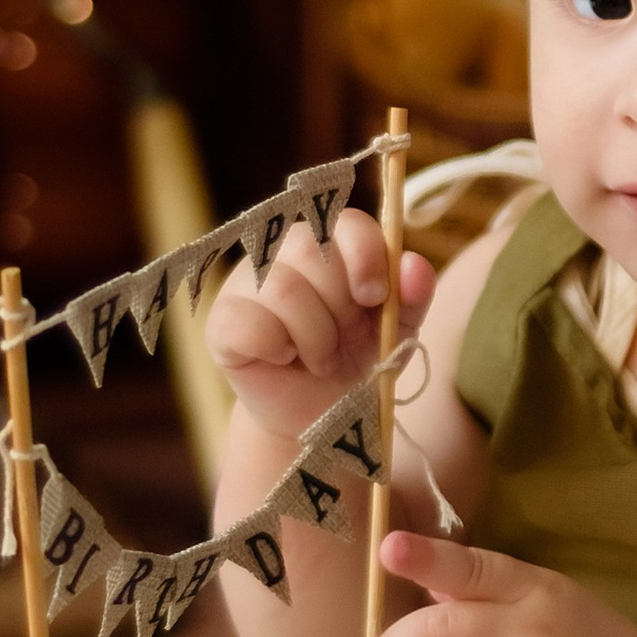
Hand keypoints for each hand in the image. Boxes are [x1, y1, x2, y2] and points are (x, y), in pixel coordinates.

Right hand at [206, 208, 433, 436]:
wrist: (324, 415)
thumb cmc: (359, 360)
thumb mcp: (397, 330)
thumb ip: (411, 295)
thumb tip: (414, 264)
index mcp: (328, 242)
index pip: (345, 221)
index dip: (365, 257)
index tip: (373, 297)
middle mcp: (282, 250)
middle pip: (312, 250)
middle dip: (341, 308)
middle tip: (345, 340)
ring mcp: (246, 282)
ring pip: (283, 287)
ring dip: (316, 336)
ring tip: (322, 358)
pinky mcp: (222, 320)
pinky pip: (248, 322)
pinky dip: (277, 348)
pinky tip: (283, 358)